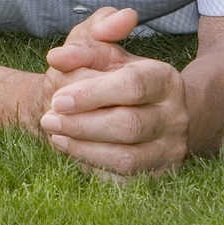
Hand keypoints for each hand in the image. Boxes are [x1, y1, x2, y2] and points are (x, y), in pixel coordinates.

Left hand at [38, 7, 190, 177]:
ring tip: (55, 136)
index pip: (131, 86)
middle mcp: (175, 116)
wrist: (140, 108)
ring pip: (127, 159)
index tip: (57, 99)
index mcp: (165, 78)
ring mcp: (170, 149)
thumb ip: (83, 44)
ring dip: (84, 149)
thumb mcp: (101, 49)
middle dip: (82, 125)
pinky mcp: (159, 174)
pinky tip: (72, 153)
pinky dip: (95, 169)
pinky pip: (125, 180)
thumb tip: (58, 56)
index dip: (91, 94)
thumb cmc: (112, 74)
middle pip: (129, 126)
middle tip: (48, 120)